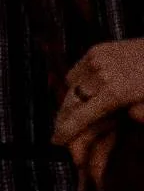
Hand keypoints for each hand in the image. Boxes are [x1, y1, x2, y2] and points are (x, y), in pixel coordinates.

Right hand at [57, 40, 143, 190]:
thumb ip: (142, 112)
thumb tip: (133, 117)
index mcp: (115, 92)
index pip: (81, 116)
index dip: (66, 130)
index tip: (56, 140)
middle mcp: (100, 75)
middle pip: (70, 102)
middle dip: (64, 118)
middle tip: (62, 130)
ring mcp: (96, 59)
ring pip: (71, 85)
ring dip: (71, 100)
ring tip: (74, 112)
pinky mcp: (96, 50)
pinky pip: (77, 69)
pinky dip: (77, 81)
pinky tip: (86, 89)